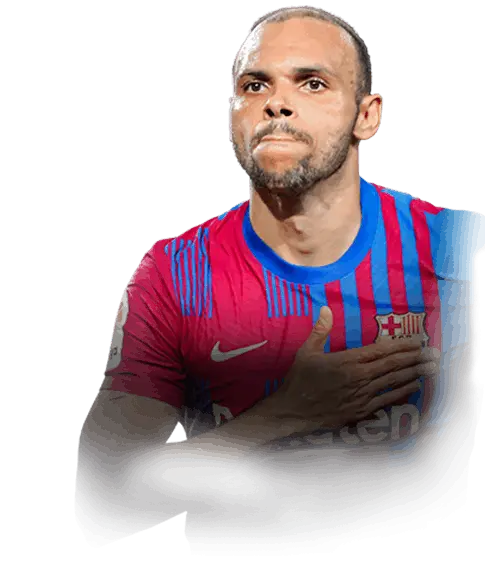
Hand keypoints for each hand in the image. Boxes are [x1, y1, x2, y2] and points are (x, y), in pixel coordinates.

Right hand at [275, 306, 439, 431]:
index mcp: (347, 361)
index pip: (379, 350)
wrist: (293, 411)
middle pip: (392, 365)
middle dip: (415, 358)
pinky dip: (401, 392)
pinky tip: (414, 386)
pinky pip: (386, 399)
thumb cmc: (299, 380)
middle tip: (434, 353)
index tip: (417, 340)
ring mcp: (362, 395)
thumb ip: (320, 330)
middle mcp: (359, 377)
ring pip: (393, 381)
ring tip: (431, 367)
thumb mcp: (306, 352)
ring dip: (414, 373)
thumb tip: (327, 308)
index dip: (401, 345)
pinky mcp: (361, 410)